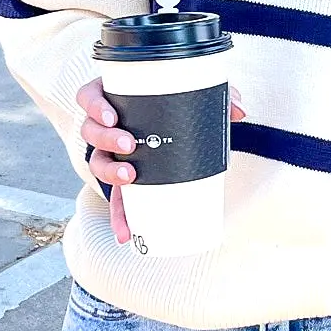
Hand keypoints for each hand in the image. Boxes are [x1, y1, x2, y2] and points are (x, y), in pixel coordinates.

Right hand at [75, 77, 244, 246]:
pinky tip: (125, 234)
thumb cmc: (176, 103)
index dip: (94, 105)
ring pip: (97, 162)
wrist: (174, 127)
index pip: (90, 96)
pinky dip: (120, 217)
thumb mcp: (194, 95)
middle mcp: (106, 126)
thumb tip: (240, 112)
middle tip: (129, 144)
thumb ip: (217, 96)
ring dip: (108, 172)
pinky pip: (115, 199)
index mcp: (114, 98)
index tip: (112, 115)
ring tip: (128, 178)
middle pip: (90, 131)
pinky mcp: (122, 179)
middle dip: (106, 139)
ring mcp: (110, 154)